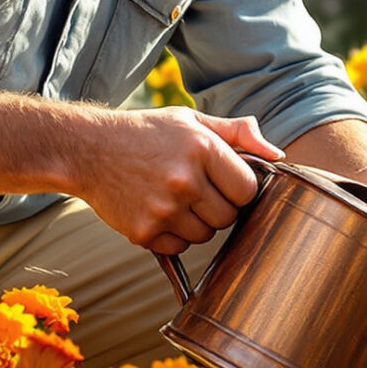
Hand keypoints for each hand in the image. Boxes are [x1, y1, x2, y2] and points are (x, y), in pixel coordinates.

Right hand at [76, 107, 281, 254]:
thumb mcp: (192, 120)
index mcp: (202, 147)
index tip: (222, 180)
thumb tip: (278, 155)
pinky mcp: (144, 231)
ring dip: (196, 223)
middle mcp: (184, 179)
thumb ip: (238, 133)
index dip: (238, 188)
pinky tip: (157, 210)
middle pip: (229, 217)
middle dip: (218, 207)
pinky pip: (179, 247)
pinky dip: (173, 235)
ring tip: (174, 198)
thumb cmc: (148, 133)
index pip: (248, 189)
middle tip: (196, 190)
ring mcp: (163, 209)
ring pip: (206, 235)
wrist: (88, 149)